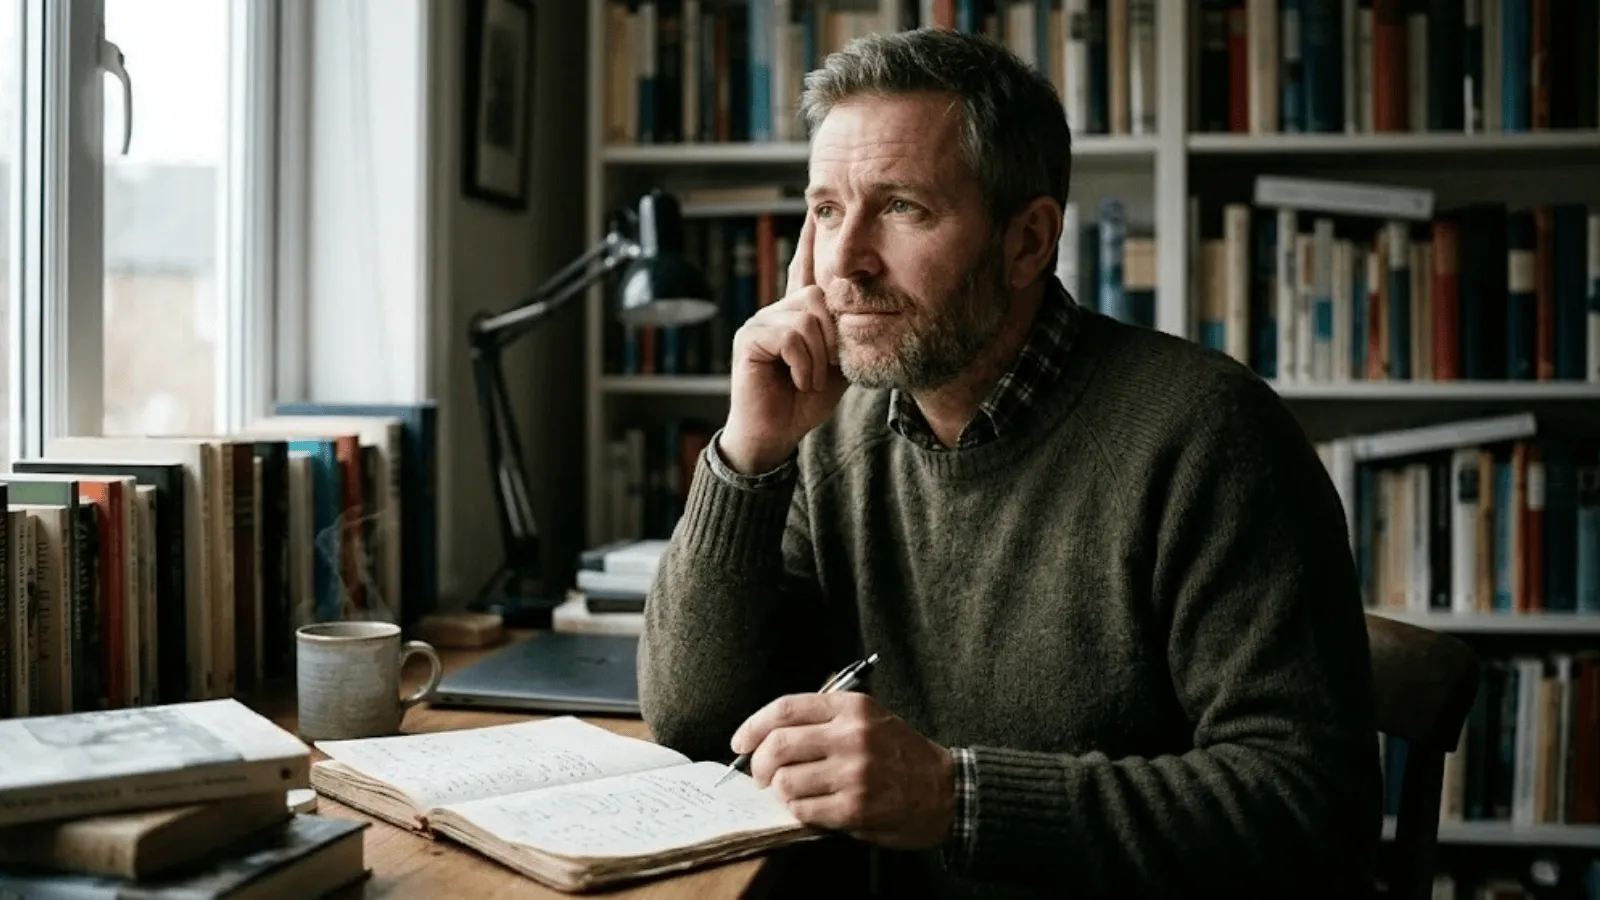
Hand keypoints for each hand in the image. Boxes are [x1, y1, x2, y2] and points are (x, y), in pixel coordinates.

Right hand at [720, 213, 849, 474]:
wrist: (777, 433)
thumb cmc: (805, 401)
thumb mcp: (838, 364)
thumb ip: (848, 335)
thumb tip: (865, 309)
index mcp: (798, 314)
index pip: (805, 269)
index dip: (810, 240)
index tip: (816, 210)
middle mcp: (778, 310)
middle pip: (820, 297)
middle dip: (833, 337)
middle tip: (826, 369)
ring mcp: (761, 321)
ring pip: (809, 318)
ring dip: (819, 358)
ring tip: (810, 380)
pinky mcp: (749, 337)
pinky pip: (792, 336)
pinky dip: (804, 364)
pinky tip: (797, 381)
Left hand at [730, 692, 955, 850]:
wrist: (945, 791)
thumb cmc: (901, 755)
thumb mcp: (869, 718)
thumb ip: (825, 719)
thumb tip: (768, 735)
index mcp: (851, 707)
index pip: (785, 709)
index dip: (753, 726)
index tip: (740, 742)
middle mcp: (851, 735)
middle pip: (777, 746)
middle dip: (758, 766)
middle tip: (761, 777)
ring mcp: (854, 772)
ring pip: (786, 782)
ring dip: (782, 793)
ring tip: (796, 794)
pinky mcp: (855, 807)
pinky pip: (803, 810)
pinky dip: (800, 812)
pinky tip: (814, 808)